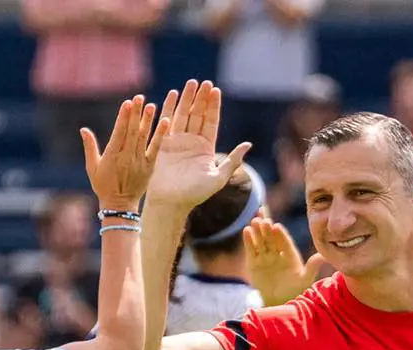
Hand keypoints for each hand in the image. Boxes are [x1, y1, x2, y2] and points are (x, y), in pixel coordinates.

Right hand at [81, 95, 167, 211]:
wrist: (120, 207)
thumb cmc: (103, 186)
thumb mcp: (92, 168)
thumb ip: (90, 147)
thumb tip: (83, 129)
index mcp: (112, 156)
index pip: (119, 133)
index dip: (123, 117)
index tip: (127, 103)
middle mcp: (126, 158)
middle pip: (131, 132)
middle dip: (135, 114)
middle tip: (139, 97)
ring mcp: (139, 162)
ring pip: (143, 138)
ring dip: (148, 121)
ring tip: (151, 105)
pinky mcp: (149, 167)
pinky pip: (155, 149)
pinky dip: (160, 135)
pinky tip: (165, 122)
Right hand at [146, 80, 251, 212]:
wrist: (171, 203)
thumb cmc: (195, 194)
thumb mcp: (219, 178)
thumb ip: (233, 160)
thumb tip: (248, 144)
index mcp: (206, 148)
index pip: (210, 121)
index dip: (213, 106)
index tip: (215, 90)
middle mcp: (192, 142)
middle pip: (197, 114)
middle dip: (201, 98)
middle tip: (205, 82)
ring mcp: (177, 142)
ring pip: (183, 115)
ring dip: (187, 99)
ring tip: (192, 83)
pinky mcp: (163, 144)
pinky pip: (166, 122)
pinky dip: (168, 108)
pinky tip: (172, 94)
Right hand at [243, 217, 321, 305]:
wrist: (278, 303)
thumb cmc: (294, 291)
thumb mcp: (304, 280)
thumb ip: (312, 267)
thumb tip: (323, 256)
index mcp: (290, 254)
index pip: (285, 242)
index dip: (281, 235)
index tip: (276, 227)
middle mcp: (277, 253)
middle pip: (272, 239)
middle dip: (268, 230)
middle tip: (264, 221)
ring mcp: (265, 257)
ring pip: (261, 241)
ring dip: (258, 231)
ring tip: (255, 221)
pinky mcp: (254, 262)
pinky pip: (252, 250)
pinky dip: (249, 241)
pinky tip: (247, 230)